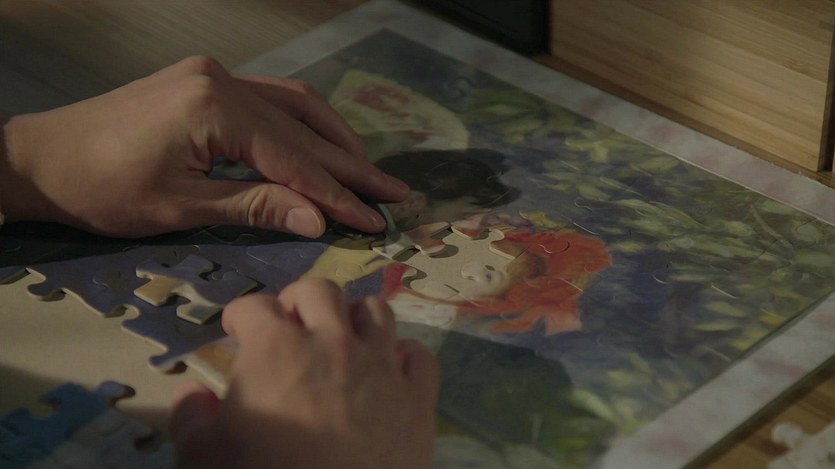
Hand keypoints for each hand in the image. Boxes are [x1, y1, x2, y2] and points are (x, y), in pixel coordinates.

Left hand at [0, 56, 408, 236]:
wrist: (40, 158)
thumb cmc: (102, 190)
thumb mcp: (182, 206)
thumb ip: (256, 206)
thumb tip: (320, 221)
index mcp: (216, 108)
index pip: (294, 157)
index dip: (338, 194)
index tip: (375, 219)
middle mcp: (223, 79)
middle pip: (303, 127)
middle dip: (350, 166)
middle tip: (394, 195)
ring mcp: (214, 75)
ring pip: (295, 103)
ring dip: (334, 139)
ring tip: (368, 174)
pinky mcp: (205, 81)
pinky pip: (270, 99)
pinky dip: (301, 125)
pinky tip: (323, 144)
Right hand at [170, 279, 439, 468]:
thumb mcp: (205, 459)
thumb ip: (190, 420)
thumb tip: (191, 394)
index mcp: (276, 350)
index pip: (253, 306)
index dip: (240, 314)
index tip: (237, 329)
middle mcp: (332, 343)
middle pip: (320, 291)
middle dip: (299, 300)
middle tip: (290, 324)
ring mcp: (381, 366)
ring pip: (376, 311)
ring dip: (355, 318)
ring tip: (343, 338)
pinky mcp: (418, 396)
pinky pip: (420, 356)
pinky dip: (405, 356)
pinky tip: (392, 370)